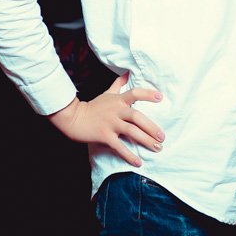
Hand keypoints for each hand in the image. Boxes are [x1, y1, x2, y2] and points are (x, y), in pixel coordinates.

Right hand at [47, 73, 164, 165]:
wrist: (73, 118)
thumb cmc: (93, 106)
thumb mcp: (107, 93)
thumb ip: (119, 84)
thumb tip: (128, 73)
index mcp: (118, 100)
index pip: (135, 93)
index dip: (147, 94)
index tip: (161, 97)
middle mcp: (116, 111)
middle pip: (137, 117)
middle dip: (151, 127)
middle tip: (162, 137)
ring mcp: (110, 123)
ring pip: (131, 131)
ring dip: (146, 140)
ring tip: (157, 148)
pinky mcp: (104, 136)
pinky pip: (119, 146)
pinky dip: (129, 155)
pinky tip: (139, 162)